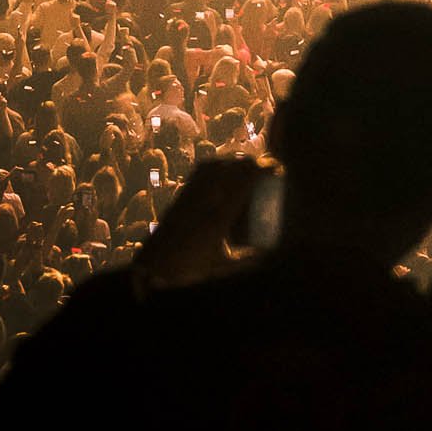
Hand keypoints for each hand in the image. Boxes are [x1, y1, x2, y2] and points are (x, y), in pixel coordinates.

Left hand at [132, 157, 261, 291]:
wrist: (154, 265)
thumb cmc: (189, 268)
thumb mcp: (221, 265)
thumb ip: (246, 259)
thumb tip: (266, 253)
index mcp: (220, 216)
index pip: (247, 181)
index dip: (265, 168)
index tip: (277, 167)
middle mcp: (206, 199)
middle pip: (234, 167)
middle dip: (254, 163)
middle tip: (266, 169)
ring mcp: (193, 192)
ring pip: (220, 164)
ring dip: (236, 161)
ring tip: (248, 168)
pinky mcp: (183, 191)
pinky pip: (204, 168)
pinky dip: (219, 163)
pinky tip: (223, 168)